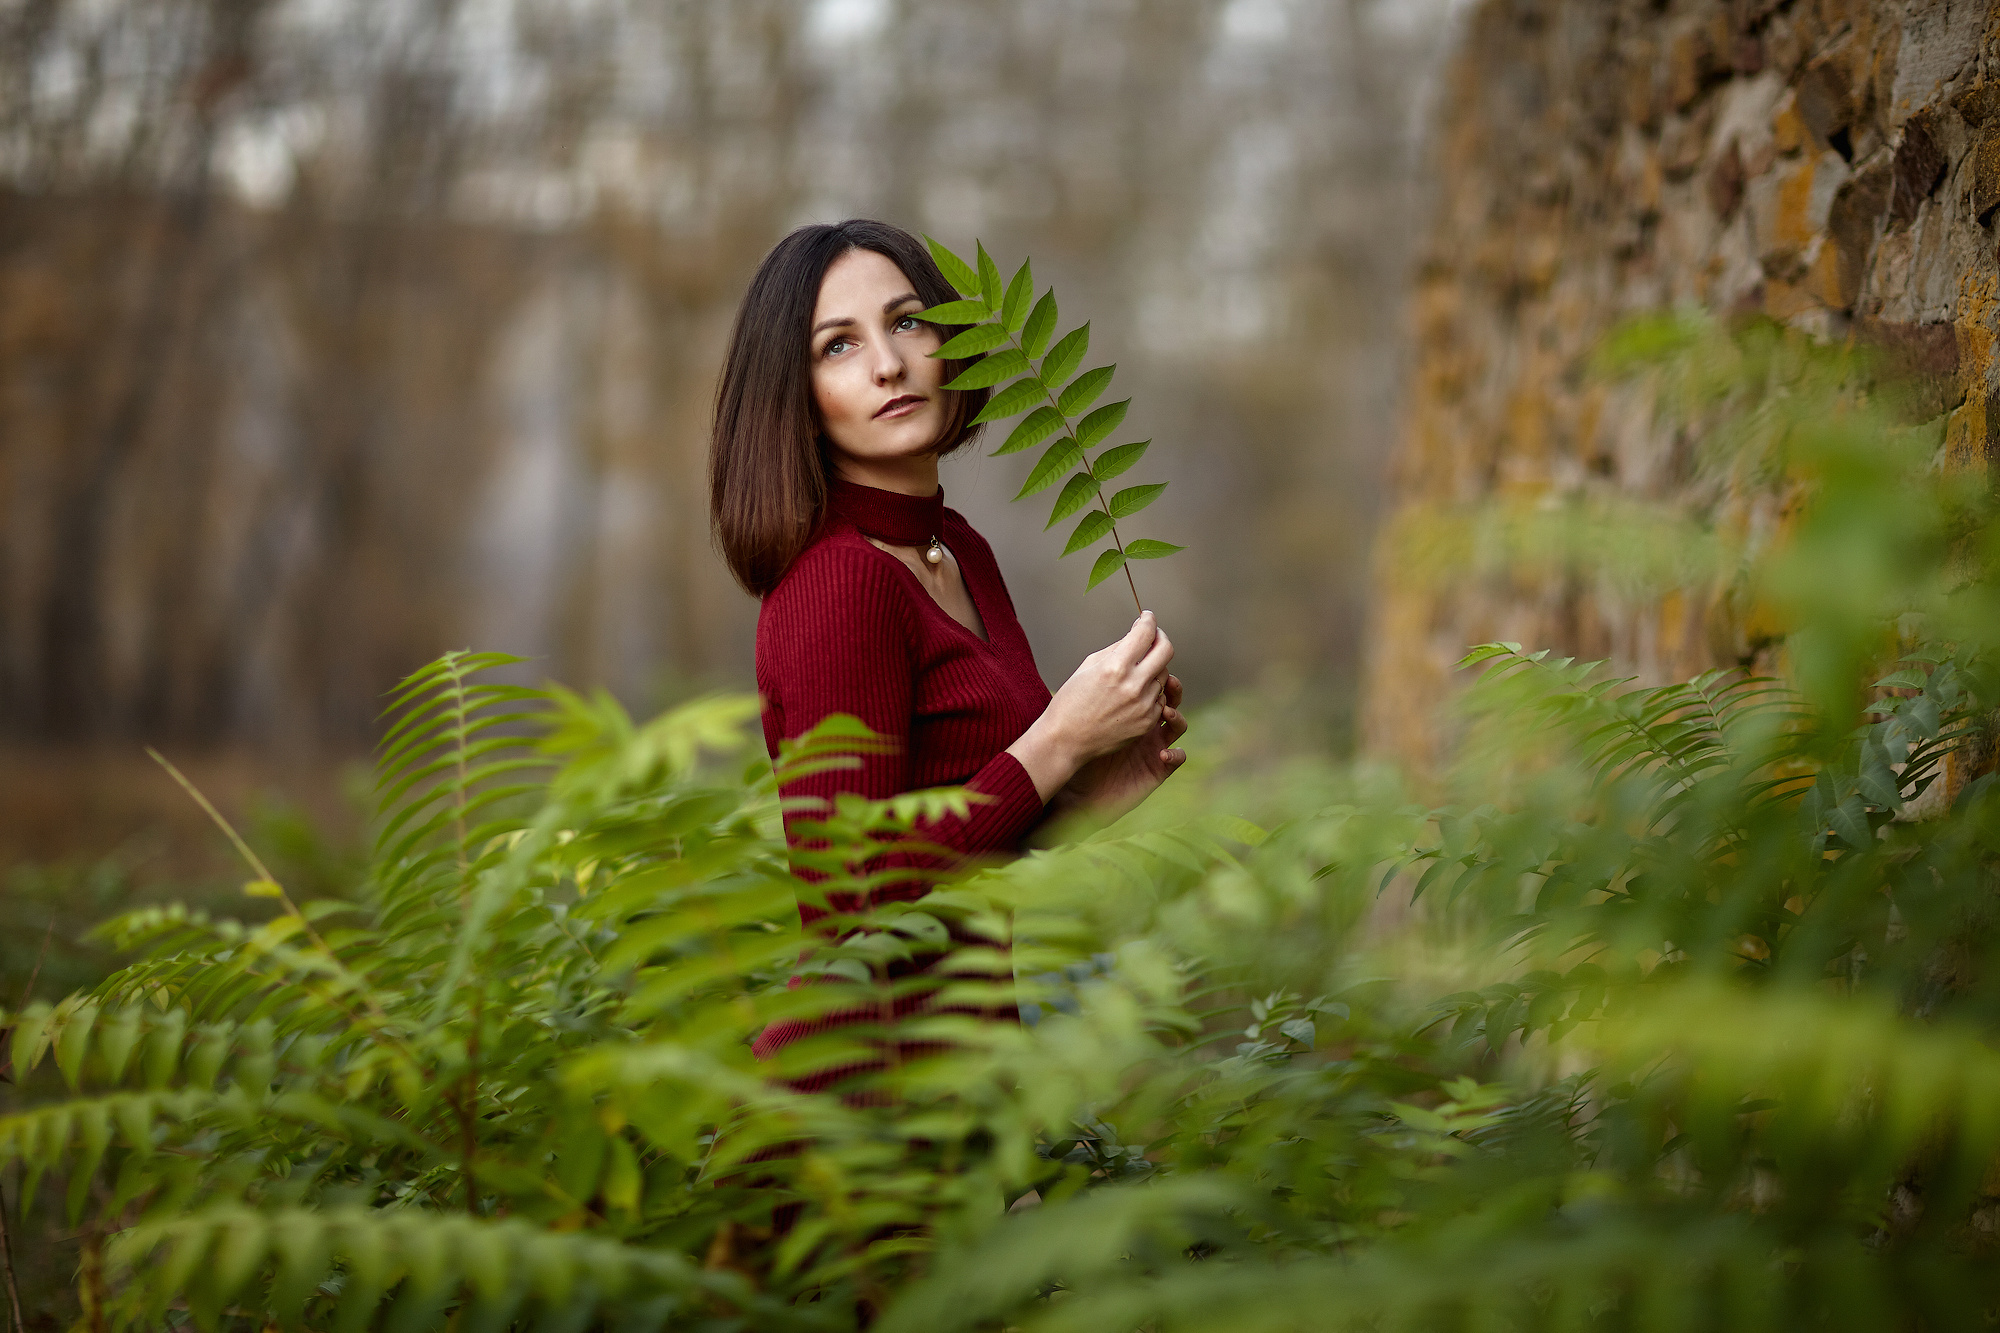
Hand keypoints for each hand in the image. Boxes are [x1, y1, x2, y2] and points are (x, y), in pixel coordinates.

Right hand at [1007, 612, 1175, 801]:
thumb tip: (1138, 633)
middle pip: (1166, 650)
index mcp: (1116, 667)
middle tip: (1153, 636)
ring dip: (1153, 668)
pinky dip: (1151, 691)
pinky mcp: (1148, 722)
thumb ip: (1118, 648)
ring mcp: (1144, 706)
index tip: (1147, 617)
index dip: (1148, 620)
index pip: (1145, 633)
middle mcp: (1134, 685)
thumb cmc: (1072, 700)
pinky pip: (1160, 697)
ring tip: (1134, 672)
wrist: (1067, 740)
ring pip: (1163, 675)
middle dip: (1160, 637)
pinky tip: (1133, 695)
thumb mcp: (1090, 666)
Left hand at [1061, 673, 1186, 822]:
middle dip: (1172, 689)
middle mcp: (1146, 725)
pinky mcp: (1157, 769)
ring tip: (1166, 713)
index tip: (1148, 663)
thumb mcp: (1088, 719)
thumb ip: (1100, 693)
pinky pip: (1177, 759)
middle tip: (1168, 681)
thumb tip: (1102, 659)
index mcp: (1130, 709)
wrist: (1076, 790)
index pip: (1148, 685)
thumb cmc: (1077, 752)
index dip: (1152, 673)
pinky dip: (1175, 754)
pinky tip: (1163, 752)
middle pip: (1169, 699)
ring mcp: (1154, 746)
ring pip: (1178, 726)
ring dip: (1177, 717)